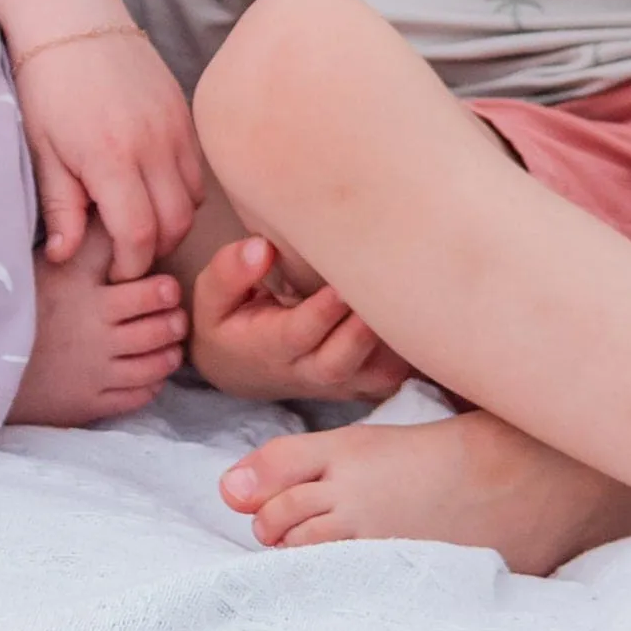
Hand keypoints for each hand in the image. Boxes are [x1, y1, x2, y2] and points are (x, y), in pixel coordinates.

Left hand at [10, 26, 202, 279]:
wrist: (71, 16)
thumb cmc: (46, 84)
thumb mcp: (42, 150)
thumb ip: (61, 207)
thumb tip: (67, 256)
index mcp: (111, 158)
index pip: (139, 236)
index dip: (130, 265)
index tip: (114, 273)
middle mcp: (153, 145)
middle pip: (174, 225)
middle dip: (151, 250)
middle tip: (125, 253)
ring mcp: (175, 128)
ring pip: (193, 201)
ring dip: (170, 222)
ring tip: (137, 222)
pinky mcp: (185, 114)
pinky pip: (197, 171)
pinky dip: (182, 192)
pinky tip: (151, 189)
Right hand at [189, 235, 410, 404]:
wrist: (244, 368)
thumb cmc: (229, 321)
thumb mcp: (210, 296)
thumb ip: (230, 272)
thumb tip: (261, 248)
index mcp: (268, 348)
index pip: (298, 333)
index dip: (321, 311)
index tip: (339, 283)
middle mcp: (308, 372)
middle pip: (342, 360)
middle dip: (361, 330)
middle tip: (383, 290)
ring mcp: (342, 382)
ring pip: (376, 373)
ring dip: (394, 341)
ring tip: (410, 297)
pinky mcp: (366, 382)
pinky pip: (396, 375)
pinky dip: (411, 350)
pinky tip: (420, 310)